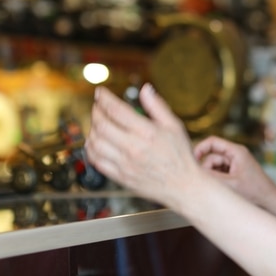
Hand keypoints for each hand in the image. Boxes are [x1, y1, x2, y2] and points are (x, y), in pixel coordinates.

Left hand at [86, 83, 200, 207]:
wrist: (184, 186)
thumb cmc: (181, 156)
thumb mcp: (174, 126)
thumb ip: (157, 106)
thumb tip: (145, 89)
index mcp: (147, 133)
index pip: (116, 110)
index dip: (104, 98)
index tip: (100, 92)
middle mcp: (134, 148)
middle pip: (102, 125)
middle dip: (96, 111)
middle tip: (97, 106)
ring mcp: (125, 164)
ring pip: (96, 142)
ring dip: (92, 129)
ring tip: (97, 123)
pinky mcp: (121, 177)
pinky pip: (97, 161)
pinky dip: (91, 149)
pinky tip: (95, 142)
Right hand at [193, 136, 275, 211]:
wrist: (270, 202)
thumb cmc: (255, 192)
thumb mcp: (229, 185)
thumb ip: (210, 177)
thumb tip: (194, 172)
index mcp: (236, 151)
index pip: (212, 142)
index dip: (199, 149)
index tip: (190, 160)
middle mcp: (236, 154)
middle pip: (212, 156)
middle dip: (207, 170)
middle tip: (206, 183)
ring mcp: (236, 163)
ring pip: (215, 166)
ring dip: (213, 177)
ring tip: (220, 189)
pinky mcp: (236, 172)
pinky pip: (220, 172)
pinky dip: (218, 180)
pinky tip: (223, 190)